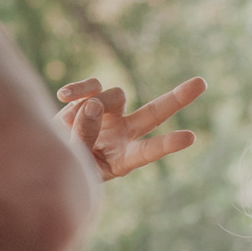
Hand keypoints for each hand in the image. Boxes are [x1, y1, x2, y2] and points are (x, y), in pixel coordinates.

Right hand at [55, 78, 204, 179]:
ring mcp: (110, 114)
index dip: (168, 144)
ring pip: (115, 95)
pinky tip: (63, 96)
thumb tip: (92, 103)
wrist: (49, 154)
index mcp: (125, 158)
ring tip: (68, 125)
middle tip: (202, 83)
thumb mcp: (75, 161)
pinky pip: (93, 85)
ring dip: (92, 106)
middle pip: (155, 112)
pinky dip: (78, 89)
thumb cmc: (65, 167)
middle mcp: (124, 133)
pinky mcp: (92, 98)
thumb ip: (84, 137)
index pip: (150, 150)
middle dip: (178, 98)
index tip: (190, 137)